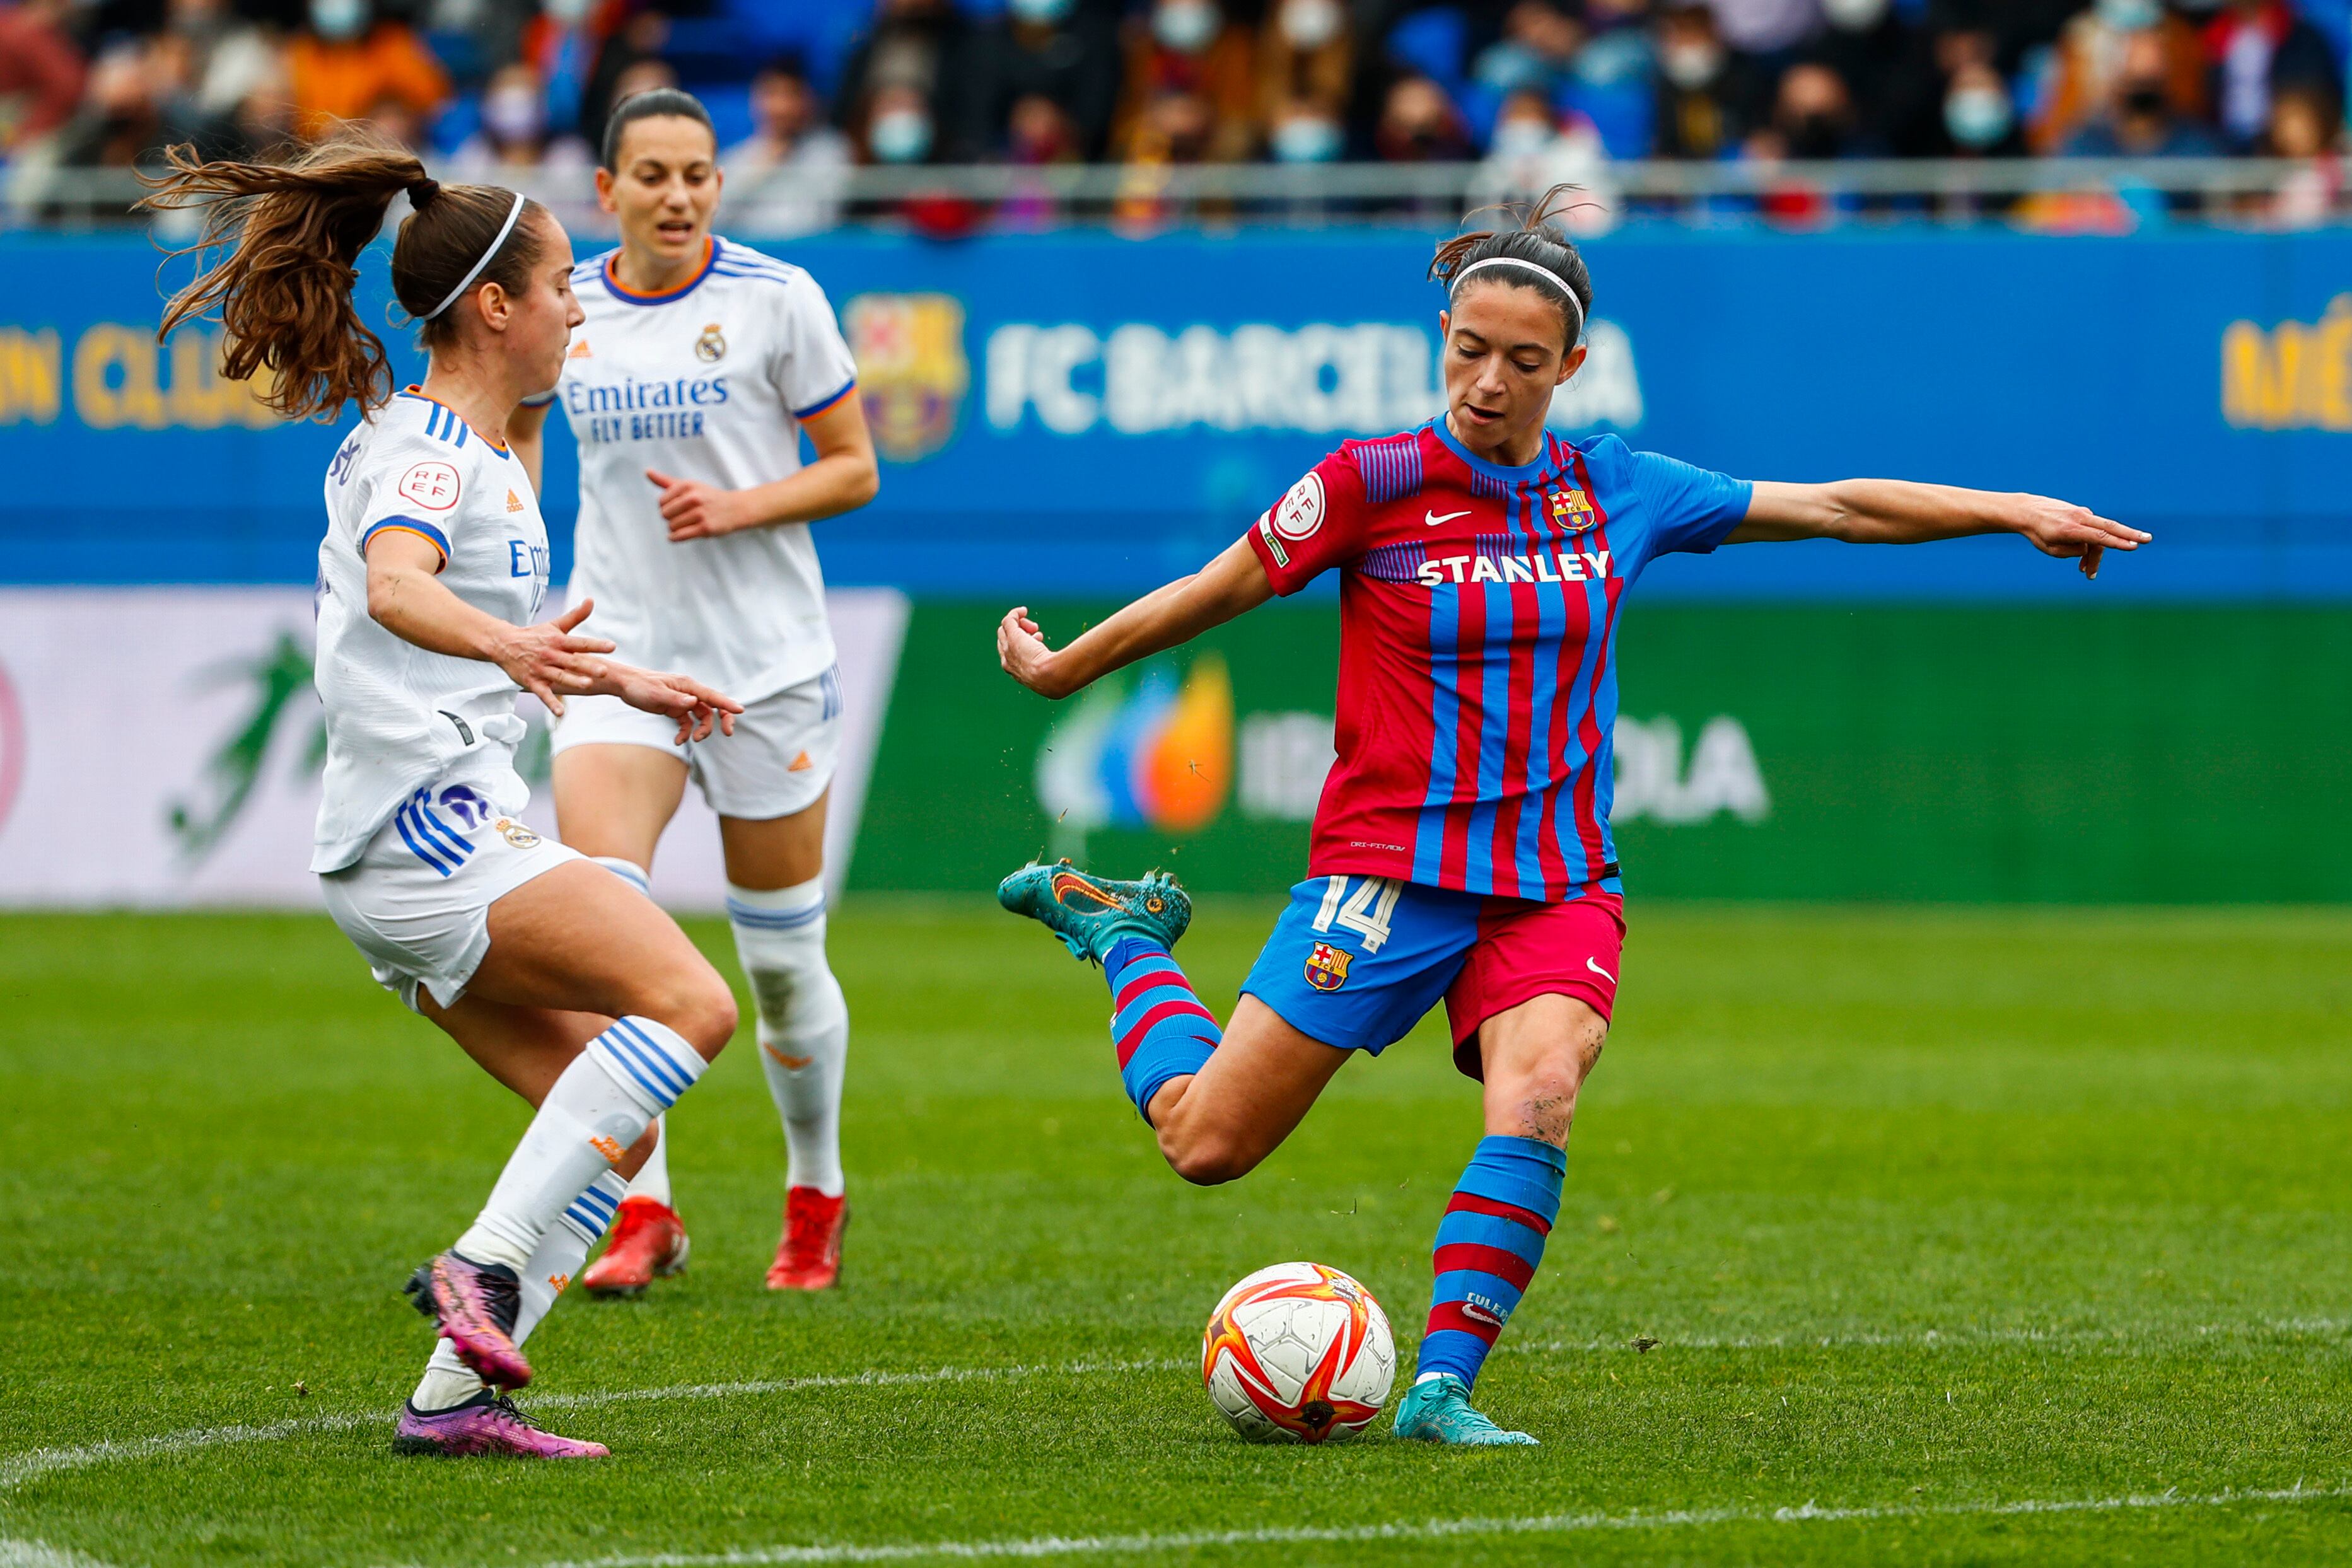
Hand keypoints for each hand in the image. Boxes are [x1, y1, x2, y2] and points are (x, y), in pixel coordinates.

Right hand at [488, 599, 616, 717]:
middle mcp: (551, 655)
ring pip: (559, 676)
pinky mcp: (532, 682)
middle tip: (604, 670)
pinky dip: (551, 703)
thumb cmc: (535, 635)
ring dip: (573, 681)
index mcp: (558, 641)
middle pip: (572, 661)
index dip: (596, 645)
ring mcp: (541, 669)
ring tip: (587, 685)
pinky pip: (543, 694)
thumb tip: (591, 600)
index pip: (580, 642)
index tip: (612, 646)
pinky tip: (561, 713)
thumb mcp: (555, 625)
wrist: (504, 644)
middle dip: (588, 666)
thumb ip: (576, 616)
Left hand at [598, 664, 744, 742]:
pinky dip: (686, 733)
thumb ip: (676, 699)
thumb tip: (694, 702)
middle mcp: (689, 693)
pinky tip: (678, 741)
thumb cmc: (639, 686)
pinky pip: (687, 723)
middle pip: (713, 706)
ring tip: (694, 740)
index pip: (712, 696)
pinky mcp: (675, 709)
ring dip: (702, 730)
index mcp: (687, 685)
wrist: (623, 685)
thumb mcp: (655, 693)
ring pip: (702, 717)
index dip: (727, 704)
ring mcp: (683, 701)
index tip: (740, 711)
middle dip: (722, 719)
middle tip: (728, 733)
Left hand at [649, 468, 754, 540]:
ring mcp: (700, 513)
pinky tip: (676, 536)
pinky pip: (680, 535)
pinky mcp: (705, 528)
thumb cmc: (709, 497)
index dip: (666, 506)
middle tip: (682, 517)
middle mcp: (693, 498)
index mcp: (687, 485)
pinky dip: (675, 537)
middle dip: (670, 518)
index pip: (661, 501)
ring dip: (675, 528)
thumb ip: (666, 481)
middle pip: (665, 514)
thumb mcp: (689, 485)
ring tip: (686, 524)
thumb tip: (647, 472)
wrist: (736, 508)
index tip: (676, 507)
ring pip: (672, 526)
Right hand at [997, 606, 1066, 697]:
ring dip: (1020, 624)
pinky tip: (1024, 610)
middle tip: (1035, 629)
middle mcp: (1006, 660)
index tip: (1037, 636)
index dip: (1023, 641)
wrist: (1047, 677)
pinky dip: (1016, 613)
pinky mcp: (1012, 636)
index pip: (1011, 651)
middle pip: (1006, 639)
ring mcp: (1008, 648)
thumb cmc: (1051, 677)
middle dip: (1020, 631)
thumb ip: (1048, 667)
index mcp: (1012, 670)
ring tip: (1035, 628)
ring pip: (1006, 630)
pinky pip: (1009, 620)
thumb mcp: (1047, 672)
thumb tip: (1059, 665)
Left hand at [2009, 494, 2149, 580]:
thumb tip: (2089, 548)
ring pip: (2100, 535)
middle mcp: (2080, 518)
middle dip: (2130, 534)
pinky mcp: (2083, 514)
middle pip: (2110, 527)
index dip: (2117, 542)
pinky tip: (2083, 563)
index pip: (2099, 536)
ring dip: (2096, 556)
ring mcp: (2083, 514)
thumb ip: (2072, 551)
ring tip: (2087, 573)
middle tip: (2147, 540)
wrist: (2029, 512)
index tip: (2133, 546)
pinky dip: (2091, 546)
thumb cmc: (2039, 534)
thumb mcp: (2051, 549)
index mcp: (2071, 529)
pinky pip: (2093, 531)